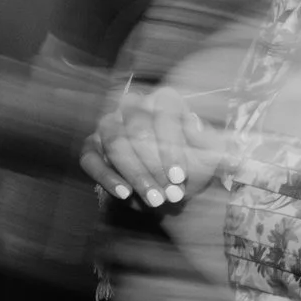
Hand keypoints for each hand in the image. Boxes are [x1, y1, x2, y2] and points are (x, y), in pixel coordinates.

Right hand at [80, 82, 224, 207]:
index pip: (164, 115)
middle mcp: (134, 106)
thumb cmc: (195, 165)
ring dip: (136, 175)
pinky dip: (107, 178)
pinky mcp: (92, 147)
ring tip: (154, 199)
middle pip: (138, 131)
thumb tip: (192, 120)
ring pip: (115, 144)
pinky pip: (91, 160)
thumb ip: (205, 137)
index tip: (179, 177)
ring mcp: (110, 125)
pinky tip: (125, 194)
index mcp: (165, 100)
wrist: (177, 188)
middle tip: (169, 194)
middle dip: (154, 167)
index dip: (172, 148)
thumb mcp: (210, 153)